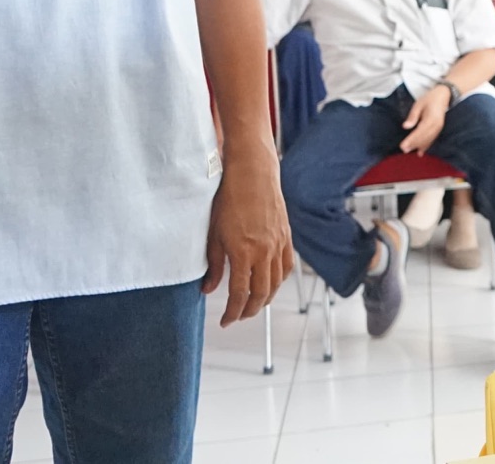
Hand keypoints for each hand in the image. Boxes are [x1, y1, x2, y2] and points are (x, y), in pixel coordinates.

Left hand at [204, 163, 293, 325]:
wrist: (252, 174)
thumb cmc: (229, 198)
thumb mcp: (213, 234)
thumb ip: (213, 265)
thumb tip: (208, 289)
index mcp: (243, 252)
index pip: (239, 294)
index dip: (232, 312)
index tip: (225, 321)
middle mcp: (264, 252)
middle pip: (260, 294)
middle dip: (249, 310)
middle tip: (238, 316)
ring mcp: (278, 244)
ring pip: (276, 283)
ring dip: (265, 299)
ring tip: (253, 304)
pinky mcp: (286, 237)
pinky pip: (286, 267)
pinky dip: (278, 281)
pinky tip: (270, 283)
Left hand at [400, 86, 452, 153]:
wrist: (444, 95)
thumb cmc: (430, 99)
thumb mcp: (419, 104)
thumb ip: (413, 116)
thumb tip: (405, 126)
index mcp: (431, 118)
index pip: (420, 131)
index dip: (411, 139)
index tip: (403, 145)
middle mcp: (436, 125)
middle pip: (424, 137)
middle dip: (413, 144)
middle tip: (403, 150)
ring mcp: (439, 128)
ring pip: (428, 139)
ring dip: (418, 146)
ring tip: (408, 151)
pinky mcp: (439, 129)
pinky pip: (432, 139)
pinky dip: (426, 146)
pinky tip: (420, 152)